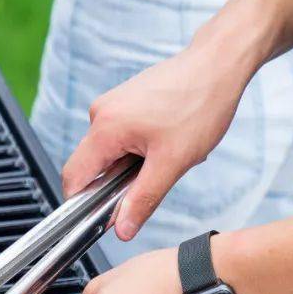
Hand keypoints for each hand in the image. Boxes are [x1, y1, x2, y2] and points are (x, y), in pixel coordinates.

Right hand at [62, 44, 245, 240]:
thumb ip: (142, 199)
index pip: (74, 178)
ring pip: (108, 152)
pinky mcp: (123, 101)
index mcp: (105, 128)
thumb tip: (122, 229)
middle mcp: (100, 113)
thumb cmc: (200, 104)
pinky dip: (137, 148)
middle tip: (153, 180)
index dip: (83, 204)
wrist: (218, 64)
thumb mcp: (173, 162)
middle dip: (116, 182)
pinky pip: (118, 136)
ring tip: (166, 153)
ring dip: (131, 164)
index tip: (105, 218)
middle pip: (90, 165)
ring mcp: (111, 104)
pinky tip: (165, 140)